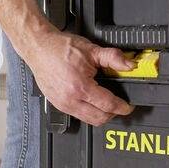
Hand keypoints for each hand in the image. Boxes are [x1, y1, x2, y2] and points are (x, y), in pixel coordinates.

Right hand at [22, 26, 136, 126]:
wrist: (39, 47)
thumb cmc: (60, 48)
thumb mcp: (91, 50)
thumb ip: (113, 58)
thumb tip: (129, 65)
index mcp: (80, 86)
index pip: (108, 105)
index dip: (122, 107)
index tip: (128, 107)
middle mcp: (70, 99)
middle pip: (99, 118)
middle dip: (113, 114)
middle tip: (119, 106)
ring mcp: (62, 104)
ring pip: (88, 120)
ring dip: (101, 115)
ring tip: (107, 105)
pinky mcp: (57, 104)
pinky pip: (78, 115)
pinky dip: (88, 112)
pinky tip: (92, 102)